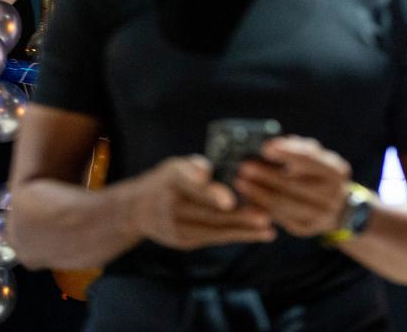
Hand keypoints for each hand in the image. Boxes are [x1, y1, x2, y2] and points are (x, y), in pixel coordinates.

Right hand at [128, 156, 276, 250]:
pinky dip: (237, 236)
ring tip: (268, 228)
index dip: (211, 193)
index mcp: (172, 177)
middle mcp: (170, 204)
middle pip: (208, 212)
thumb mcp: (179, 165)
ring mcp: (174, 226)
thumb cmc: (170, 180)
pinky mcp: (181, 241)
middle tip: (265, 215)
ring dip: (243, 230)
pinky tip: (258, 234)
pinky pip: (213, 239)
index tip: (230, 200)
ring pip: (214, 229)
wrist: (138, 207)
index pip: (192, 184)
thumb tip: (217, 171)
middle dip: (240, 216)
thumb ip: (199, 167)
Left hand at [235, 136, 352, 237]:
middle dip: (266, 175)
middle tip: (244, 167)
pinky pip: (279, 218)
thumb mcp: (317, 158)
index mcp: (336, 171)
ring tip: (240, 182)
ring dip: (258, 193)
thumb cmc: (319, 174)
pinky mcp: (306, 228)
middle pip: (293, 184)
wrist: (337, 207)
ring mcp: (321, 215)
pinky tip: (247, 199)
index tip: (265, 147)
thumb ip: (299, 149)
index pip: (309, 159)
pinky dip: (261, 207)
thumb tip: (272, 144)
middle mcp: (333, 195)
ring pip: (284, 204)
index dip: (287, 152)